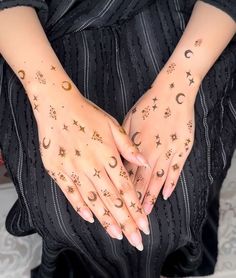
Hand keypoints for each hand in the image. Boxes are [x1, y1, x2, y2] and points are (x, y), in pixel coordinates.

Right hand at [27, 74, 149, 250]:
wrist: (57, 105)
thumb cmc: (87, 113)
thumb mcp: (113, 125)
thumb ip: (129, 146)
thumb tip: (144, 163)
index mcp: (107, 155)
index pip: (125, 188)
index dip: (136, 208)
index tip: (145, 225)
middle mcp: (91, 166)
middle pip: (112, 199)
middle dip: (126, 222)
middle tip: (136, 240)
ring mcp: (73, 170)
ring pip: (93, 200)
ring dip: (106, 219)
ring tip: (117, 235)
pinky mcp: (57, 170)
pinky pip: (70, 193)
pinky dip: (80, 206)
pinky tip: (90, 218)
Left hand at [123, 67, 199, 214]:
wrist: (172, 93)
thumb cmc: (147, 106)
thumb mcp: (129, 121)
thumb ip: (124, 143)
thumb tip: (119, 161)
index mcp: (136, 146)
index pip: (127, 174)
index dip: (123, 192)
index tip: (119, 206)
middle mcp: (150, 153)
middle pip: (141, 182)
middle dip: (136, 202)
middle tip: (132, 218)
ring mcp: (167, 152)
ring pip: (157, 180)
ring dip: (152, 197)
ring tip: (146, 212)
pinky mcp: (181, 149)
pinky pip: (175, 169)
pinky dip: (170, 183)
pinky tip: (166, 195)